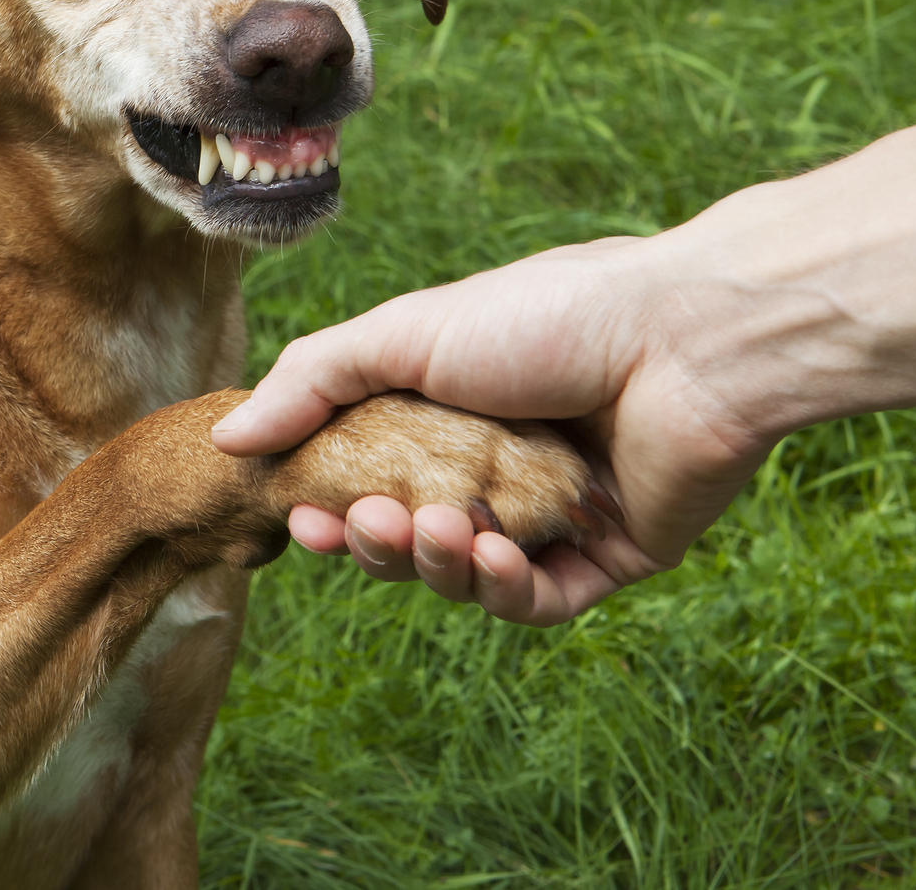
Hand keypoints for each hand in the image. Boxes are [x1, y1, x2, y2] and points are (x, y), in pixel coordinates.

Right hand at [211, 233, 777, 623]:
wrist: (687, 336)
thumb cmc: (553, 315)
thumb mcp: (411, 332)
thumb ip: (316, 380)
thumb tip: (228, 439)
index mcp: (457, 408)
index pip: (375, 476)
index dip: (333, 506)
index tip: (300, 515)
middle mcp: (504, 464)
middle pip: (415, 537)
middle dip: (377, 543)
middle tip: (357, 524)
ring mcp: (558, 515)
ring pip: (472, 578)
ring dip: (438, 565)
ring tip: (439, 533)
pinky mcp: (614, 555)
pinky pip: (541, 601)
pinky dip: (506, 592)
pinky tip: (494, 559)